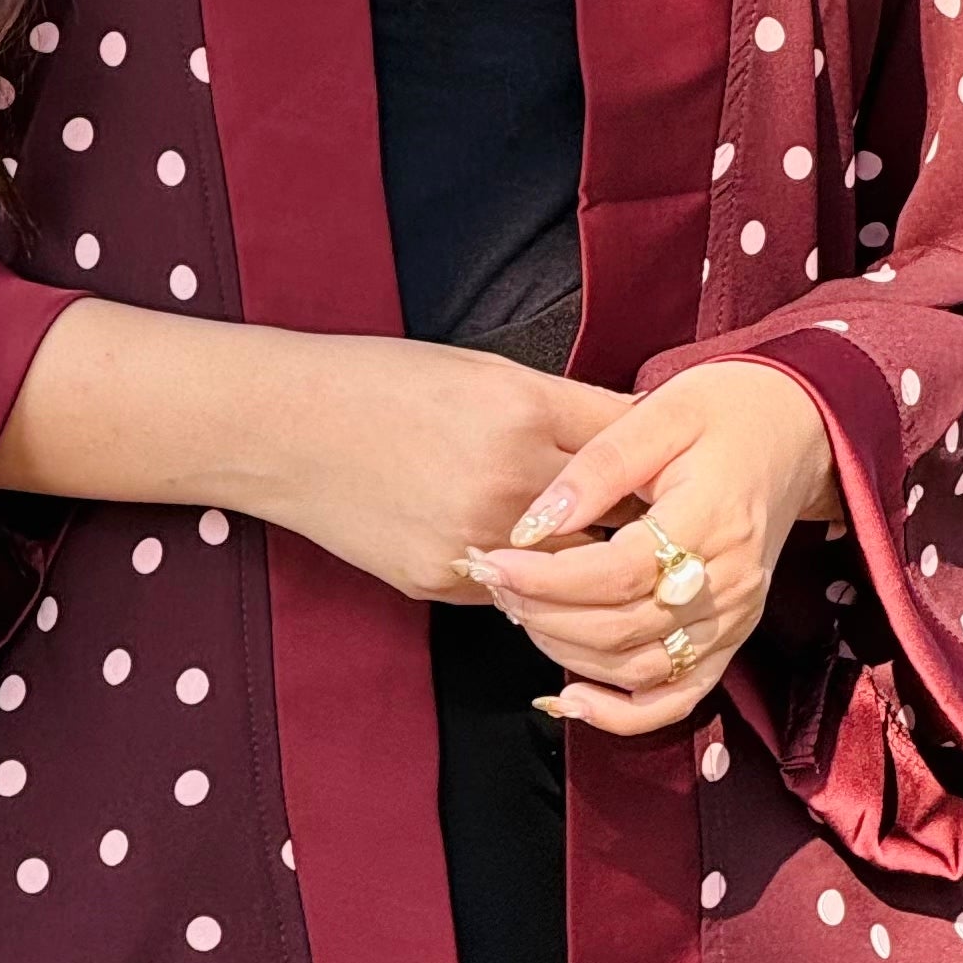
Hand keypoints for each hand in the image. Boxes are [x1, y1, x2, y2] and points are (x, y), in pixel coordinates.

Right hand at [255, 333, 634, 605]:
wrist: (282, 427)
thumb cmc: (380, 382)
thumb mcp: (480, 369)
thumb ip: (559, 405)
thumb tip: (630, 431)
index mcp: (526, 411)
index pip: (628, 449)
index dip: (659, 465)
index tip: (679, 475)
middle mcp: (510, 478)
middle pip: (614, 521)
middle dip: (638, 526)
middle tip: (661, 530)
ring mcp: (476, 539)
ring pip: (570, 572)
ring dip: (587, 567)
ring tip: (604, 562)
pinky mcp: (441, 582)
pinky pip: (510, 593)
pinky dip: (525, 583)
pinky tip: (521, 567)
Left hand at [460, 358, 840, 734]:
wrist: (796, 430)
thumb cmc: (725, 412)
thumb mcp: (660, 413)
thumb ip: (598, 467)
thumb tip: (536, 522)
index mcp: (711, 519)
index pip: (618, 572)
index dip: (548, 576)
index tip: (494, 559)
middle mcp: (730, 583)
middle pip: (623, 629)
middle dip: (545, 613)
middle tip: (494, 580)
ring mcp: (735, 619)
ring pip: (641, 670)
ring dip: (569, 655)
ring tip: (519, 612)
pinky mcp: (731, 637)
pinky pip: (679, 698)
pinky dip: (622, 713)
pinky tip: (572, 698)